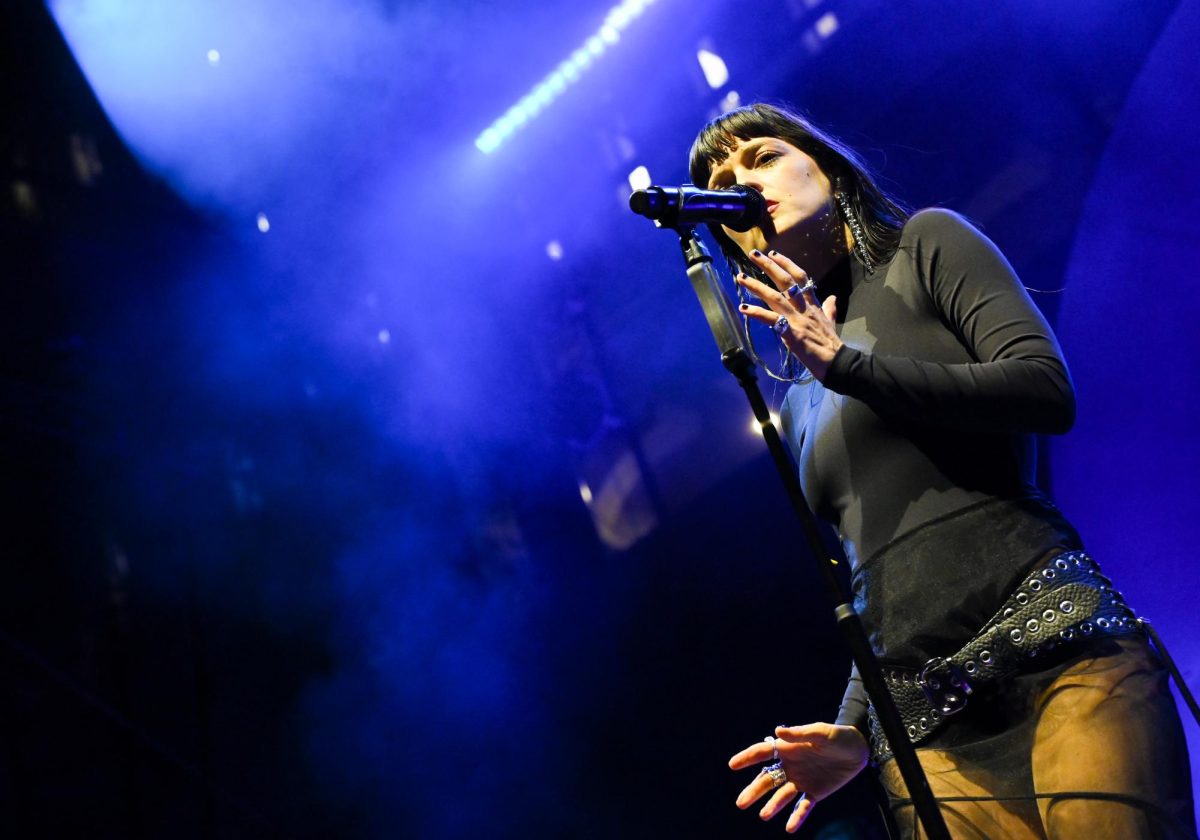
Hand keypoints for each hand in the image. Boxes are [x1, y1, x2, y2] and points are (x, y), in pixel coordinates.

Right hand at [730, 722, 868, 832]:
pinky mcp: (814, 793)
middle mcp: (790, 766)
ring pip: (781, 795)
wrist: (859, 750)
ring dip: (772, 805)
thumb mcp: (821, 732)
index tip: (732, 765)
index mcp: (788, 749)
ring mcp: (801, 781)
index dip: (747, 758)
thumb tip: (777, 731)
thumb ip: (800, 734)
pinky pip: (803, 807)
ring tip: (763, 816)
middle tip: (741, 803)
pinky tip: (789, 828)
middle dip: (754, 791)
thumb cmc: (838, 736)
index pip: (763, 753)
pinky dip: (796, 817)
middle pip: (767, 779)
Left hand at [736, 250, 842, 381]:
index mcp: (813, 304)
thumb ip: (830, 309)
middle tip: (753, 254)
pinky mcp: (791, 333)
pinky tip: (744, 308)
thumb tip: (832, 298)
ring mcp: (797, 319)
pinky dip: (757, 314)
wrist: (836, 362)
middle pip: (786, 281)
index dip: (787, 264)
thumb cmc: (831, 344)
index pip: (800, 277)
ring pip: (775, 297)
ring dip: (756, 286)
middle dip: (769, 266)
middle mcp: (804, 308)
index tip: (774, 254)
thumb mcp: (831, 322)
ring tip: (741, 278)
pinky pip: (771, 320)